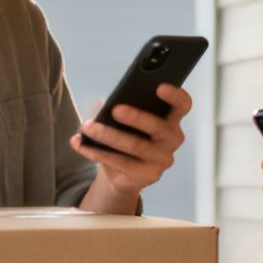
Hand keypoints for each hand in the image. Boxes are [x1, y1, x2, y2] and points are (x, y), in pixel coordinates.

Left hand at [70, 84, 192, 199]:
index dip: (175, 95)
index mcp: (171, 119)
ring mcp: (162, 159)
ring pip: (135, 145)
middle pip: (157, 126)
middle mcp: (172, 139)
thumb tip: (101, 105)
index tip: (160, 86)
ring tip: (88, 127)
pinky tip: (80, 144)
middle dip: (136, 116)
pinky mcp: (148, 176)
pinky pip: (121, 163)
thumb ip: (117, 106)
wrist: (122, 172)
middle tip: (115, 109)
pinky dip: (96, 152)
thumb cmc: (126, 135)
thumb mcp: (123, 119)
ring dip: (108, 135)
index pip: (182, 105)